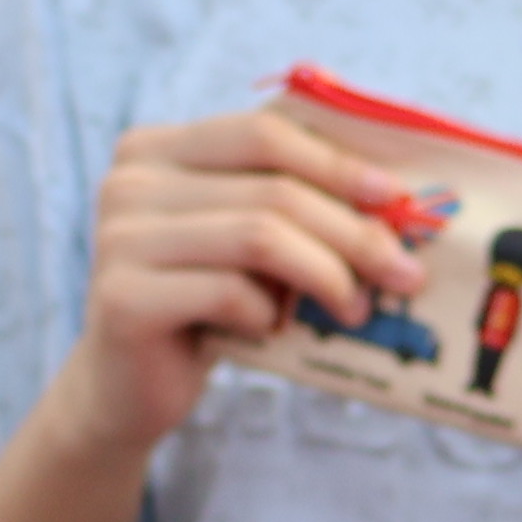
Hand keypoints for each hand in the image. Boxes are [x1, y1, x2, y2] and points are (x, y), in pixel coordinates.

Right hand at [39, 108, 422, 461]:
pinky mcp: (123, 296)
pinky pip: (228, 293)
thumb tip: (393, 193)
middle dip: (352, 231)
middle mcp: (128, 182)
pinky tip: (269, 331)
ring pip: (258, 237)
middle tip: (403, 272)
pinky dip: (266, 314)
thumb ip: (289, 200)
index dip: (337, 163)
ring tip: (356, 310)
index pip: (262, 132)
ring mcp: (118, 238)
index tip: (395, 198)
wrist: (127, 388)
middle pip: (271, 190)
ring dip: (326, 275)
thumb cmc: (202, 305)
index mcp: (156, 148)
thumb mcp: (244, 239)